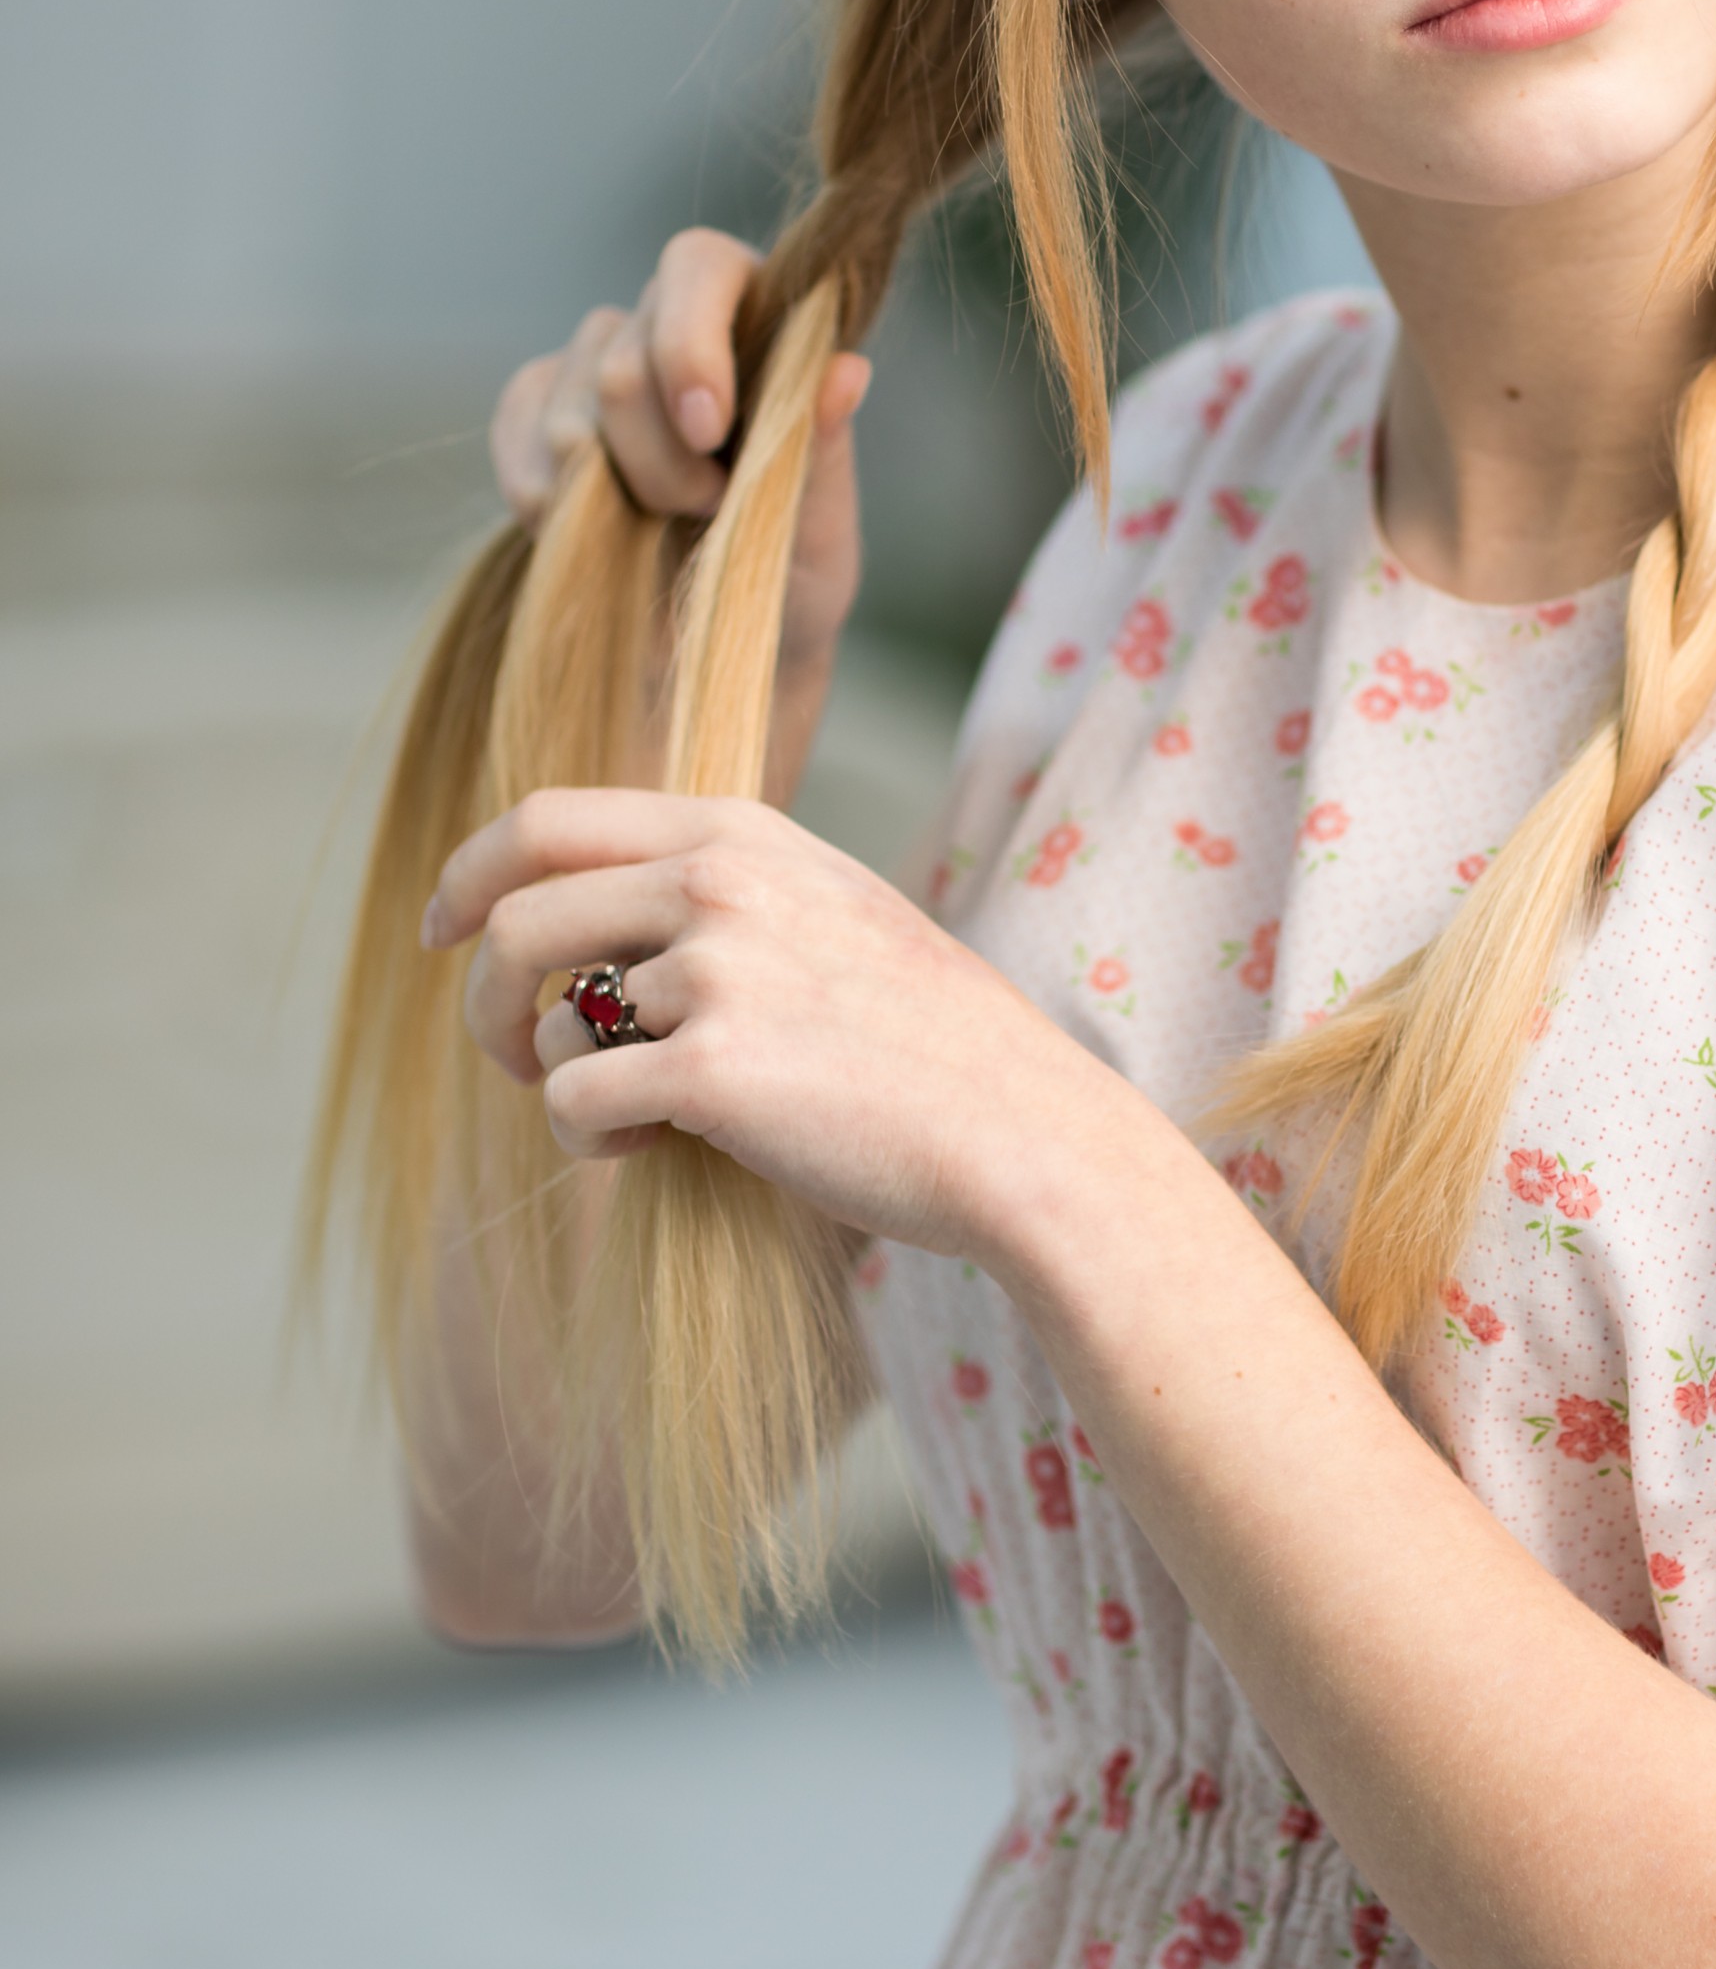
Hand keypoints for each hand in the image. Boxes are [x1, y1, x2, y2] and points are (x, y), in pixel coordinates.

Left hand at [426, 788, 1125, 1261]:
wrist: (1019, 1129)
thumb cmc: (932, 1042)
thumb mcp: (836, 909)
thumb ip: (731, 887)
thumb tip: (609, 919)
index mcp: (741, 831)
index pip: (548, 818)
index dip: (470, 873)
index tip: (443, 927)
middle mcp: (719, 882)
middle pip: (515, 916)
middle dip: (482, 997)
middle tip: (506, 1057)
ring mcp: (716, 971)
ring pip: (545, 1020)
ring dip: (558, 1080)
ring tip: (630, 1117)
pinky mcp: (712, 1070)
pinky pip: (574, 1102)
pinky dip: (587, 1139)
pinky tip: (646, 1151)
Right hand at [489, 228, 870, 785]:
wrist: (716, 652)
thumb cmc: (786, 581)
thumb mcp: (819, 530)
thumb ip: (823, 448)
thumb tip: (848, 368)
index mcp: (757, 322)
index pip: (700, 265)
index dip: (691, 340)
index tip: (710, 430)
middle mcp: (670, 324)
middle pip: (625, 358)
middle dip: (661, 460)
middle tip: (704, 513)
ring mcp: (597, 365)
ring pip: (569, 408)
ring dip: (610, 492)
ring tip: (660, 528)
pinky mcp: (536, 412)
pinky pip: (517, 436)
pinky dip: (544, 501)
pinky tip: (582, 532)